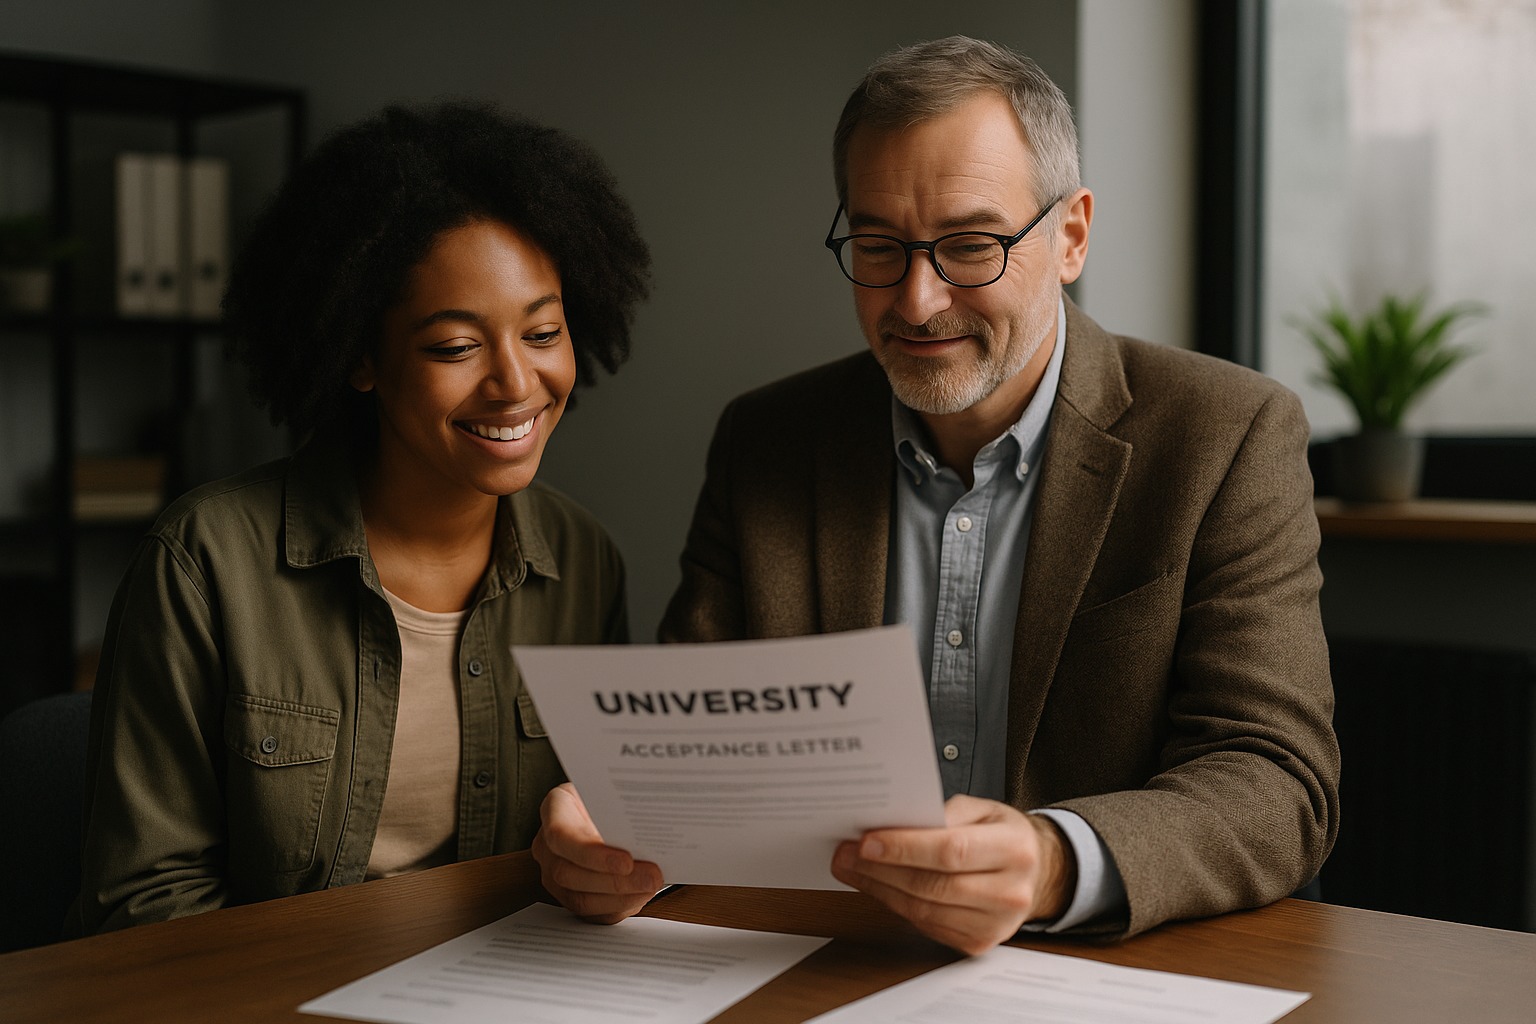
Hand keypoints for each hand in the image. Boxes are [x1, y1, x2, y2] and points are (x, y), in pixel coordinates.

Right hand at [530, 783, 664, 923]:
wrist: (605, 809)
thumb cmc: (610, 797)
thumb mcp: (614, 790)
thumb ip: (623, 808)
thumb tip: (649, 830)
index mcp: (555, 809)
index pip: (561, 836)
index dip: (592, 854)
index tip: (627, 861)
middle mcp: (547, 845)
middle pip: (569, 873)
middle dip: (615, 881)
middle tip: (652, 877)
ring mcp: (554, 874)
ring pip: (578, 898)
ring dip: (620, 897)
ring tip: (650, 886)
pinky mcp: (569, 896)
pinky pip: (591, 913)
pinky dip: (618, 907)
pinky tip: (640, 896)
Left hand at [830, 794, 1076, 954]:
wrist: (1034, 871)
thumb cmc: (1001, 834)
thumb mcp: (982, 809)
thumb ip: (943, 813)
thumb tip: (893, 823)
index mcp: (1014, 848)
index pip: (952, 850)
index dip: (905, 847)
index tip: (867, 841)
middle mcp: (1010, 891)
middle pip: (934, 884)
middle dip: (882, 869)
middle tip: (846, 854)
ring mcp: (997, 924)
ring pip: (925, 910)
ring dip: (880, 889)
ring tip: (852, 869)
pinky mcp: (980, 943)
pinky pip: (928, 926)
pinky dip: (897, 905)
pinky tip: (878, 887)